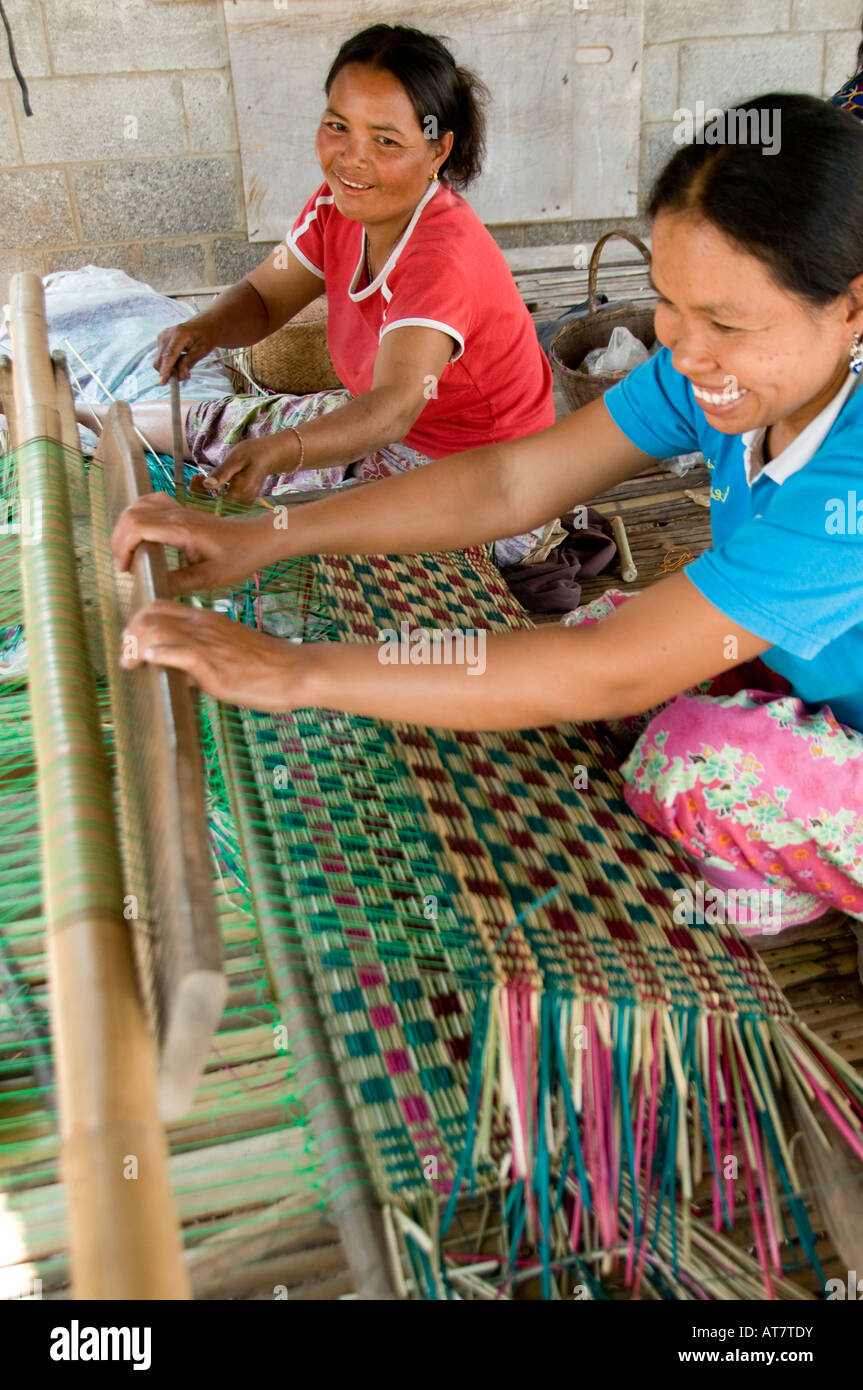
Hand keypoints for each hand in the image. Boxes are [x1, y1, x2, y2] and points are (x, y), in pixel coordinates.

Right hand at [110, 492, 271, 594]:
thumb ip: (179, 582)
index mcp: (182, 530)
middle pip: (131, 515)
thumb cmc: (237, 558)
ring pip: (137, 506)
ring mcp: (178, 510)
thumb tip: (153, 588)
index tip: (125, 568)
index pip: (138, 527)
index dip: (123, 546)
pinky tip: (138, 531)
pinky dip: (137, 514)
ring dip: (125, 527)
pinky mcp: (180, 510)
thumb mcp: (209, 578)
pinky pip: (150, 502)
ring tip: (127, 551)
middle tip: (123, 564)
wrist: (255, 539)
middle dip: (119, 540)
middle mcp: (176, 515)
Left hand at [120, 600, 306, 710]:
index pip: (159, 607)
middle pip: (150, 615)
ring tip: (132, 664)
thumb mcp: (229, 655)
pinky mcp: (214, 665)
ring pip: (157, 630)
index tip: (133, 645)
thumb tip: (181, 674)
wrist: (294, 670)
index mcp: (206, 620)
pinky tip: (152, 663)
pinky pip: (179, 652)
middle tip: (126, 657)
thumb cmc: (266, 666)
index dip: (138, 623)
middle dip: (130, 634)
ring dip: (136, 647)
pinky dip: (159, 655)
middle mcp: (203, 626)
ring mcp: (208, 643)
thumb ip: (201, 660)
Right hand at [154, 316, 217, 383]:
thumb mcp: (203, 350)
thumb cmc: (205, 336)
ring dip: (170, 369)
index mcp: (180, 334)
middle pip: (160, 359)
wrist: (202, 325)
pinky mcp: (160, 340)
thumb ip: (190, 362)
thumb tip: (180, 374)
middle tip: (186, 375)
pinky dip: (169, 363)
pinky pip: (161, 357)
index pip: (169, 355)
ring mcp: (162, 337)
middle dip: (169, 372)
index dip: (165, 369)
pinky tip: (180, 360)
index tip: (163, 382)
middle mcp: (167, 334)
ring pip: (159, 360)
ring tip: (185, 367)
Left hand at [189, 431, 296, 506]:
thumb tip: (206, 484)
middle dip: (199, 495)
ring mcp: (242, 506)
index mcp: (240, 494)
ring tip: (201, 477)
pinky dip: (211, 496)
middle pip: (212, 510)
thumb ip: (222, 473)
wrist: (269, 456)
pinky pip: (221, 506)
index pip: (212, 505)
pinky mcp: (240, 505)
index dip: (199, 494)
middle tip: (197, 476)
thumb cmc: (254, 453)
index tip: (196, 476)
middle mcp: (242, 504)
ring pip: (215, 509)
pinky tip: (210, 483)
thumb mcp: (236, 458)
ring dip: (204, 496)